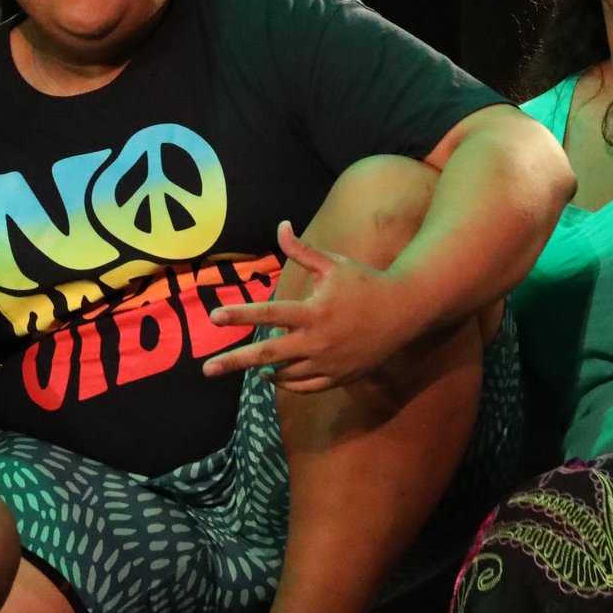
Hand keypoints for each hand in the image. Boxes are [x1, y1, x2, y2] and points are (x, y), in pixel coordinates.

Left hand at [201, 221, 419, 391]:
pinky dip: (287, 383)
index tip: (214, 317)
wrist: (405, 311)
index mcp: (314, 311)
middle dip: (234, 361)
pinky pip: (306, 386)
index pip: (269, 314)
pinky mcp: (340, 376)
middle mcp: (318, 341)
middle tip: (207, 369)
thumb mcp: (333, 263)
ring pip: (286, 374)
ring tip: (248, 366)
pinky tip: (274, 376)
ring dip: (264, 370)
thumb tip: (280, 226)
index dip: (240, 315)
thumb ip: (301, 250)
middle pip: (268, 354)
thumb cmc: (365, 283)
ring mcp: (329, 363)